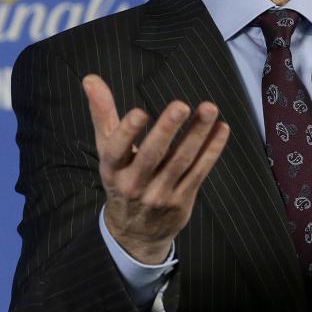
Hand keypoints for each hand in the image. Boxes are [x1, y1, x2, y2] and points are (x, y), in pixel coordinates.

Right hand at [83, 74, 229, 263]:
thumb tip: (90, 78)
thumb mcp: (107, 149)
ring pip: (181, 161)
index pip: (116, 150)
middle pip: (152, 156)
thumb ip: (102, 113)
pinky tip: (221, 129)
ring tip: (209, 109)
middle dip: (167, 130)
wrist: (134, 233)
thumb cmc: (121, 177)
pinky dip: (211, 151)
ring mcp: (159, 194)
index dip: (127, 132)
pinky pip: (199, 172)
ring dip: (197, 134)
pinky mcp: (182, 200)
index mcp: (112, 170)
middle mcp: (134, 184)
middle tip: (181, 105)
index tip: (140, 112)